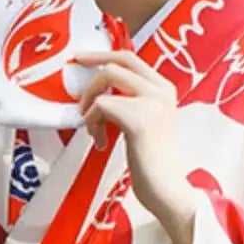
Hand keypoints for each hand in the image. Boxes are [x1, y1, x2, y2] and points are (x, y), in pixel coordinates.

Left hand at [74, 48, 196, 243]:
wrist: (166, 188)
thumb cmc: (151, 159)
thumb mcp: (145, 119)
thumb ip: (130, 99)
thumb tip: (98, 87)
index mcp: (164, 88)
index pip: (130, 58)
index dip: (102, 55)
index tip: (81, 59)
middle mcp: (161, 90)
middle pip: (117, 64)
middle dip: (91, 73)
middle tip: (77, 89)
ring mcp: (152, 102)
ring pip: (106, 81)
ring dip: (90, 106)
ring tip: (94, 130)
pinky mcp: (139, 120)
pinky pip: (100, 107)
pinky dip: (93, 124)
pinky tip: (102, 143)